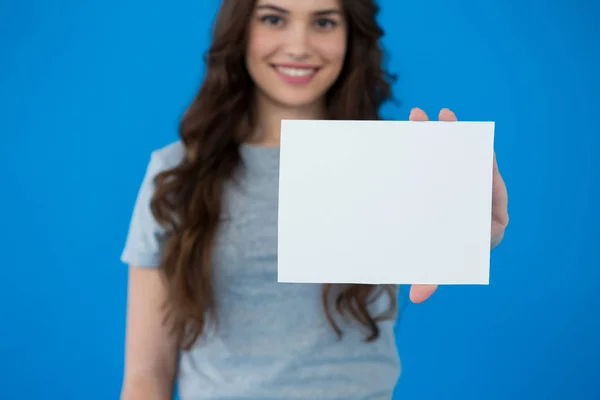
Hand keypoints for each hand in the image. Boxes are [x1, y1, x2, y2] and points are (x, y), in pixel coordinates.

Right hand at [407, 108, 508, 303]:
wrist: (430, 247)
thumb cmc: (438, 257)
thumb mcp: (433, 264)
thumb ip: (430, 276)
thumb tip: (417, 296)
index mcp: (485, 222)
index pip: (491, 195)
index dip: (488, 175)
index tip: (484, 156)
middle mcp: (477, 200)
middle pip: (471, 169)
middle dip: (460, 145)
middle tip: (448, 122)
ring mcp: (462, 186)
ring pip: (456, 158)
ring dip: (442, 136)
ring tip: (428, 116)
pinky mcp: (449, 179)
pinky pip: (443, 158)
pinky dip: (431, 141)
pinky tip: (418, 124)